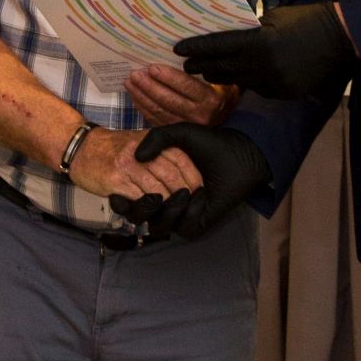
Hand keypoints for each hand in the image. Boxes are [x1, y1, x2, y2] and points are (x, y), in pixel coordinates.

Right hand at [68, 125, 201, 219]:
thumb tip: (184, 171)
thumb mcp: (140, 140)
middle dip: (183, 193)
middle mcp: (142, 152)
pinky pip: (138, 198)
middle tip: (188, 205)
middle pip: (171, 175)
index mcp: (152, 140)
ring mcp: (128, 166)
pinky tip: (152, 210)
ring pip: (157, 189)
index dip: (193, 177)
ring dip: (167, 204)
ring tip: (172, 211)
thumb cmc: (114, 148)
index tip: (199, 191)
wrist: (82, 148)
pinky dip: (148, 206)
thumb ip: (161, 149)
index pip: (181, 159)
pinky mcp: (115, 180)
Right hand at [109, 124, 271, 239]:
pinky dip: (188, 211)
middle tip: (158, 189)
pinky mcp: (195, 223)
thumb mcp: (177, 134)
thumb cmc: (207, 143)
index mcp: (154, 181)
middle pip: (140, 214)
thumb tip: (138, 158)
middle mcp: (163, 199)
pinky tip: (199, 195)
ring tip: (183, 191)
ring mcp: (178, 213)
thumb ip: (156, 138)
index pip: (129, 198)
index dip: (123, 195)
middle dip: (147, 203)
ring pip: (158, 225)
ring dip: (168, 209)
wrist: (238, 154)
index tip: (122, 185)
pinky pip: (182, 226)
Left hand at [125, 63, 237, 128]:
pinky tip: (134, 97)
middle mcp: (198, 116)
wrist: (226, 121)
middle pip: (168, 100)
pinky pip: (155, 120)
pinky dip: (142, 108)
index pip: (187, 86)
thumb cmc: (223, 94)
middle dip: (148, 86)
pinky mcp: (176, 133)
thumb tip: (190, 55)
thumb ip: (209, 72)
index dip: (168, 77)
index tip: (152, 67)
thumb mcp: (224, 82)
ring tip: (130, 82)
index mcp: (210, 100)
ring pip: (159, 111)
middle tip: (135, 74)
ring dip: (141, 96)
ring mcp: (186, 126)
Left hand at [176, 1, 353, 100]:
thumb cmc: (306, 19)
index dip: (196, 48)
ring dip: (221, 77)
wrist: (339, 39)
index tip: (178, 49)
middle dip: (202, 66)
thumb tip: (229, 34)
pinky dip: (248, 82)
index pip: (218, 46)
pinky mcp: (284, 93)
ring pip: (238, 81)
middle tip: (185, 64)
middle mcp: (262, 66)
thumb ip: (251, 29)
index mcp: (258, 42)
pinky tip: (239, 78)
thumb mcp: (274, 17)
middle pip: (223, 68)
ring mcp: (273, 83)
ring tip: (206, 73)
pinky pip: (258, 89)